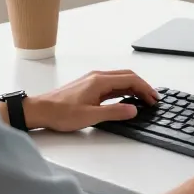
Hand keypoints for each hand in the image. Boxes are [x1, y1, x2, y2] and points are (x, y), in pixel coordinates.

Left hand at [23, 70, 157, 131]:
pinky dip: (123, 89)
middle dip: (142, 86)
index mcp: (100, 81)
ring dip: (133, 87)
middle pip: (127, 76)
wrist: (39, 110)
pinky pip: (112, 84)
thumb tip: (133, 110)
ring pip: (120, 79)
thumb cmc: (61, 113)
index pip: (131, 80)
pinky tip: (125, 99)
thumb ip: (114, 113)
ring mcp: (92, 80)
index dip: (145, 88)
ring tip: (143, 99)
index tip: (154, 99)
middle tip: (152, 99)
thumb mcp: (90, 116)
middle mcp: (97, 77)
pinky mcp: (88, 86)